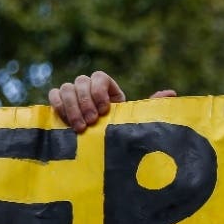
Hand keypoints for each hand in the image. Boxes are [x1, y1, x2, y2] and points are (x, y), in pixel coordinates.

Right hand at [48, 71, 176, 132]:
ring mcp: (71, 95)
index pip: (99, 76)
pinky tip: (68, 123)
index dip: (99, 90)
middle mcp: (87, 88)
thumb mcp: (135, 119)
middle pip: (80, 81)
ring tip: (81, 127)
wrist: (102, 148)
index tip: (106, 109)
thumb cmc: (120, 131)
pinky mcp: (58, 104)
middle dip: (86, 102)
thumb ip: (150, 105)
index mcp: (107, 88)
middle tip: (92, 122)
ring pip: (66, 88)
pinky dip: (59, 107)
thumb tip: (171, 93)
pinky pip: (53, 96)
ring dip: (73, 107)